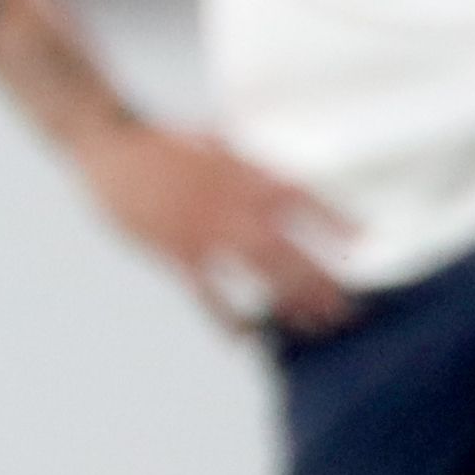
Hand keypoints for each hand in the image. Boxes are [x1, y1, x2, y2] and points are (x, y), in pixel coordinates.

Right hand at [75, 123, 354, 331]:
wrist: (111, 147)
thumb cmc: (160, 141)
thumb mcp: (211, 137)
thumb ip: (245, 158)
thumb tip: (277, 167)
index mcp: (242, 172)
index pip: (300, 198)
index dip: (333, 219)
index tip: (363, 239)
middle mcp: (231, 203)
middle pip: (287, 248)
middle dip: (319, 280)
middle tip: (346, 309)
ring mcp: (203, 230)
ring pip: (257, 272)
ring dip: (288, 300)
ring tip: (313, 324)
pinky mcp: (175, 252)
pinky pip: (207, 292)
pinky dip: (226, 316)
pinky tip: (244, 336)